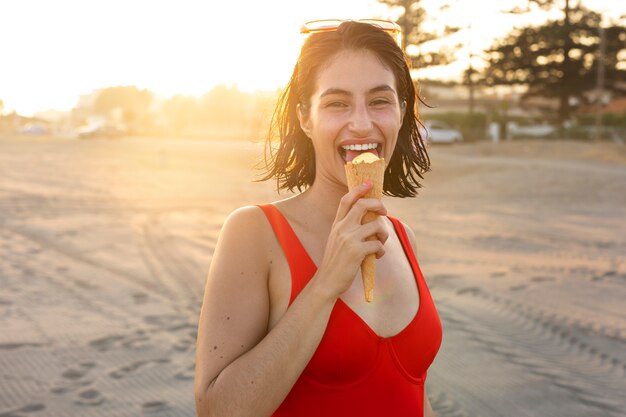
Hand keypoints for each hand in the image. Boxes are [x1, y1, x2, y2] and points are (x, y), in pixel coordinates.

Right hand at [315, 181, 388, 298]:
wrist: (326, 282)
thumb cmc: (336, 263)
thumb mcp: (337, 241)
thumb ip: (349, 229)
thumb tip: (371, 220)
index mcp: (337, 225)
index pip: (346, 200)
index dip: (358, 189)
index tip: (369, 183)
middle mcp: (341, 228)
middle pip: (363, 205)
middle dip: (378, 205)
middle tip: (384, 211)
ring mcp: (349, 239)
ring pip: (376, 225)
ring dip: (384, 234)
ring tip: (381, 243)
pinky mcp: (356, 252)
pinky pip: (378, 244)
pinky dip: (381, 250)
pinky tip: (377, 256)